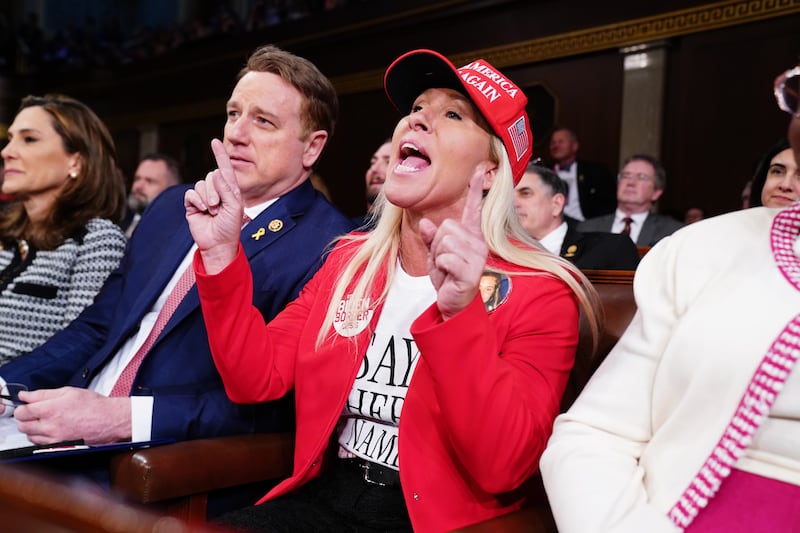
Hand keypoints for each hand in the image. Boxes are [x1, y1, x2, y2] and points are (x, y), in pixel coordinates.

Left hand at [14, 387, 131, 444]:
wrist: (109, 420)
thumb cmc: (93, 405)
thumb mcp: (68, 392)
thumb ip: (43, 394)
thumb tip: (25, 395)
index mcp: (51, 409)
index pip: (22, 411)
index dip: (23, 406)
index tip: (27, 405)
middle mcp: (50, 426)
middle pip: (22, 425)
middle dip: (26, 418)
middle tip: (36, 412)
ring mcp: (54, 438)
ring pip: (29, 436)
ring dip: (33, 428)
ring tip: (46, 420)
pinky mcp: (59, 446)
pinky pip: (40, 444)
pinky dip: (41, 437)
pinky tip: (51, 429)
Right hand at [185, 138, 243, 273]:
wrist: (217, 244)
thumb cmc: (230, 228)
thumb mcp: (234, 207)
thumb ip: (227, 189)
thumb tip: (216, 172)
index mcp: (230, 190)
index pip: (225, 169)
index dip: (220, 155)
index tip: (215, 141)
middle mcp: (217, 191)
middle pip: (210, 176)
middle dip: (214, 191)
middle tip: (218, 207)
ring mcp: (203, 197)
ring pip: (200, 184)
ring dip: (206, 198)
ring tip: (212, 211)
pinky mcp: (192, 204)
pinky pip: (191, 193)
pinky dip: (196, 200)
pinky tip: (202, 210)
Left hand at [419, 173, 488, 319]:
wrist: (452, 304)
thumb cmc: (447, 278)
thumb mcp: (435, 255)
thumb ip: (431, 238)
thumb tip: (426, 222)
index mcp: (471, 236)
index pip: (473, 209)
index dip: (475, 190)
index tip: (479, 169)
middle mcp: (478, 243)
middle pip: (447, 226)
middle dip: (437, 243)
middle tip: (443, 260)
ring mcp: (477, 257)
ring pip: (445, 241)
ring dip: (439, 256)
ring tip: (447, 269)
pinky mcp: (471, 271)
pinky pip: (446, 257)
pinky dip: (441, 266)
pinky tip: (449, 276)